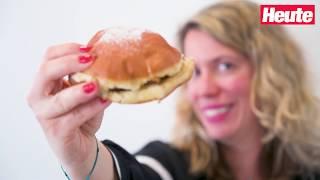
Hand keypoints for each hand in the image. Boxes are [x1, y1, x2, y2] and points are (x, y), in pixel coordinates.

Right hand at [27, 43, 110, 176]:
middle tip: (91, 59)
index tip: (89, 48)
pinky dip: (92, 108)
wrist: (81, 145)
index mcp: (45, 82)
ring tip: (98, 85)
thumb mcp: (84, 90)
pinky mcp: (57, 132)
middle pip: (46, 72)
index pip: (49, 57)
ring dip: (80, 90)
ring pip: (60, 100)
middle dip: (69, 63)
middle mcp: (39, 96)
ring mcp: (45, 115)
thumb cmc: (81, 114)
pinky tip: (105, 101)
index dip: (68, 49)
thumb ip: (88, 76)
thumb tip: (106, 58)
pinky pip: (74, 117)